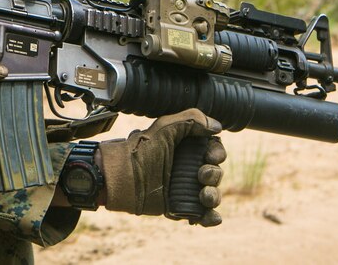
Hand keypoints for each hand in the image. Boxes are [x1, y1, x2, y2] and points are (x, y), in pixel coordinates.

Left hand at [99, 109, 225, 225]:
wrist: (120, 177)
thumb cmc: (140, 150)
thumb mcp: (164, 127)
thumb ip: (191, 119)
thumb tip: (217, 126)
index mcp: (186, 149)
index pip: (214, 151)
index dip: (217, 154)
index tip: (210, 156)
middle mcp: (187, 168)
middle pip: (215, 173)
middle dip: (214, 174)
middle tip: (201, 175)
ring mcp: (183, 189)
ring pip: (211, 194)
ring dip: (213, 196)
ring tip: (203, 196)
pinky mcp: (178, 207)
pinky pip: (201, 215)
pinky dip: (210, 218)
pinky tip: (211, 217)